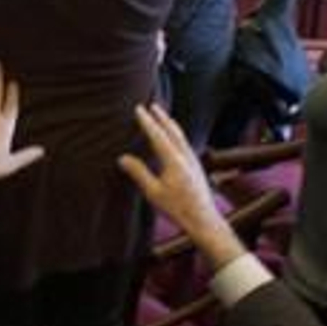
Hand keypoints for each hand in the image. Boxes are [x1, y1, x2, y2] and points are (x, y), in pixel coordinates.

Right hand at [118, 104, 241, 268]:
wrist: (204, 219)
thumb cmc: (178, 208)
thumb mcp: (153, 192)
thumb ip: (139, 173)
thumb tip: (123, 158)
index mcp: (174, 160)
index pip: (157, 135)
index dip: (147, 121)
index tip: (139, 109)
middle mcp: (186, 156)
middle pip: (173, 131)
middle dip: (161, 117)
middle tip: (153, 105)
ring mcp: (194, 161)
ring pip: (181, 136)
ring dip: (170, 124)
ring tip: (163, 117)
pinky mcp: (197, 167)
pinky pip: (185, 143)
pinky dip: (177, 135)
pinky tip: (175, 139)